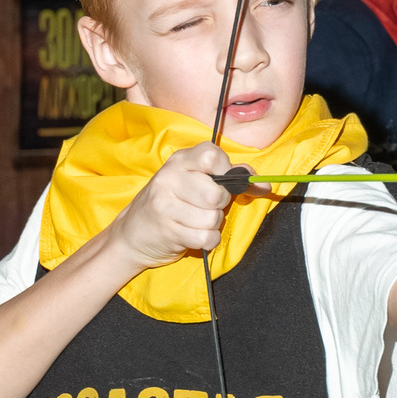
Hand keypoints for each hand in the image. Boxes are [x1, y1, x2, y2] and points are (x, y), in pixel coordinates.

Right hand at [109, 143, 234, 271]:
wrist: (131, 234)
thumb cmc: (172, 204)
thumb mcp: (195, 181)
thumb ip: (230, 177)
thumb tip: (265, 184)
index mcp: (180, 161)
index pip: (212, 156)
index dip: (225, 171)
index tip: (220, 182)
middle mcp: (169, 178)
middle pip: (217, 194)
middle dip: (220, 205)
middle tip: (204, 207)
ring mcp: (165, 204)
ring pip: (213, 218)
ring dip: (211, 225)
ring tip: (195, 222)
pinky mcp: (167, 230)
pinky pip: (206, 238)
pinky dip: (207, 241)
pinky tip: (193, 235)